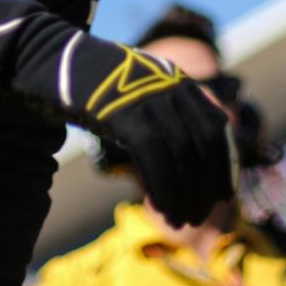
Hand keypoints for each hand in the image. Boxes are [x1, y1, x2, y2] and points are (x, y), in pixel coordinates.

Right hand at [69, 41, 235, 226]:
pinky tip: (160, 208)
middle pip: (203, 144)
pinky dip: (162, 187)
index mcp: (180, 83)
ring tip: (180, 222)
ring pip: (181, 154)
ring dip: (184, 195)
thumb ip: (169, 116)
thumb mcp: (144, 94)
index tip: (225, 195)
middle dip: (206, 186)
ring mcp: (148, 98)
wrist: (61, 63)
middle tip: (199, 216)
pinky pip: (153, 156)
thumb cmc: (102, 88)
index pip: (217, 128)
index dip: (224, 164)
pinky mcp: (124, 111)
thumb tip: (189, 160)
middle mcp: (171, 88)